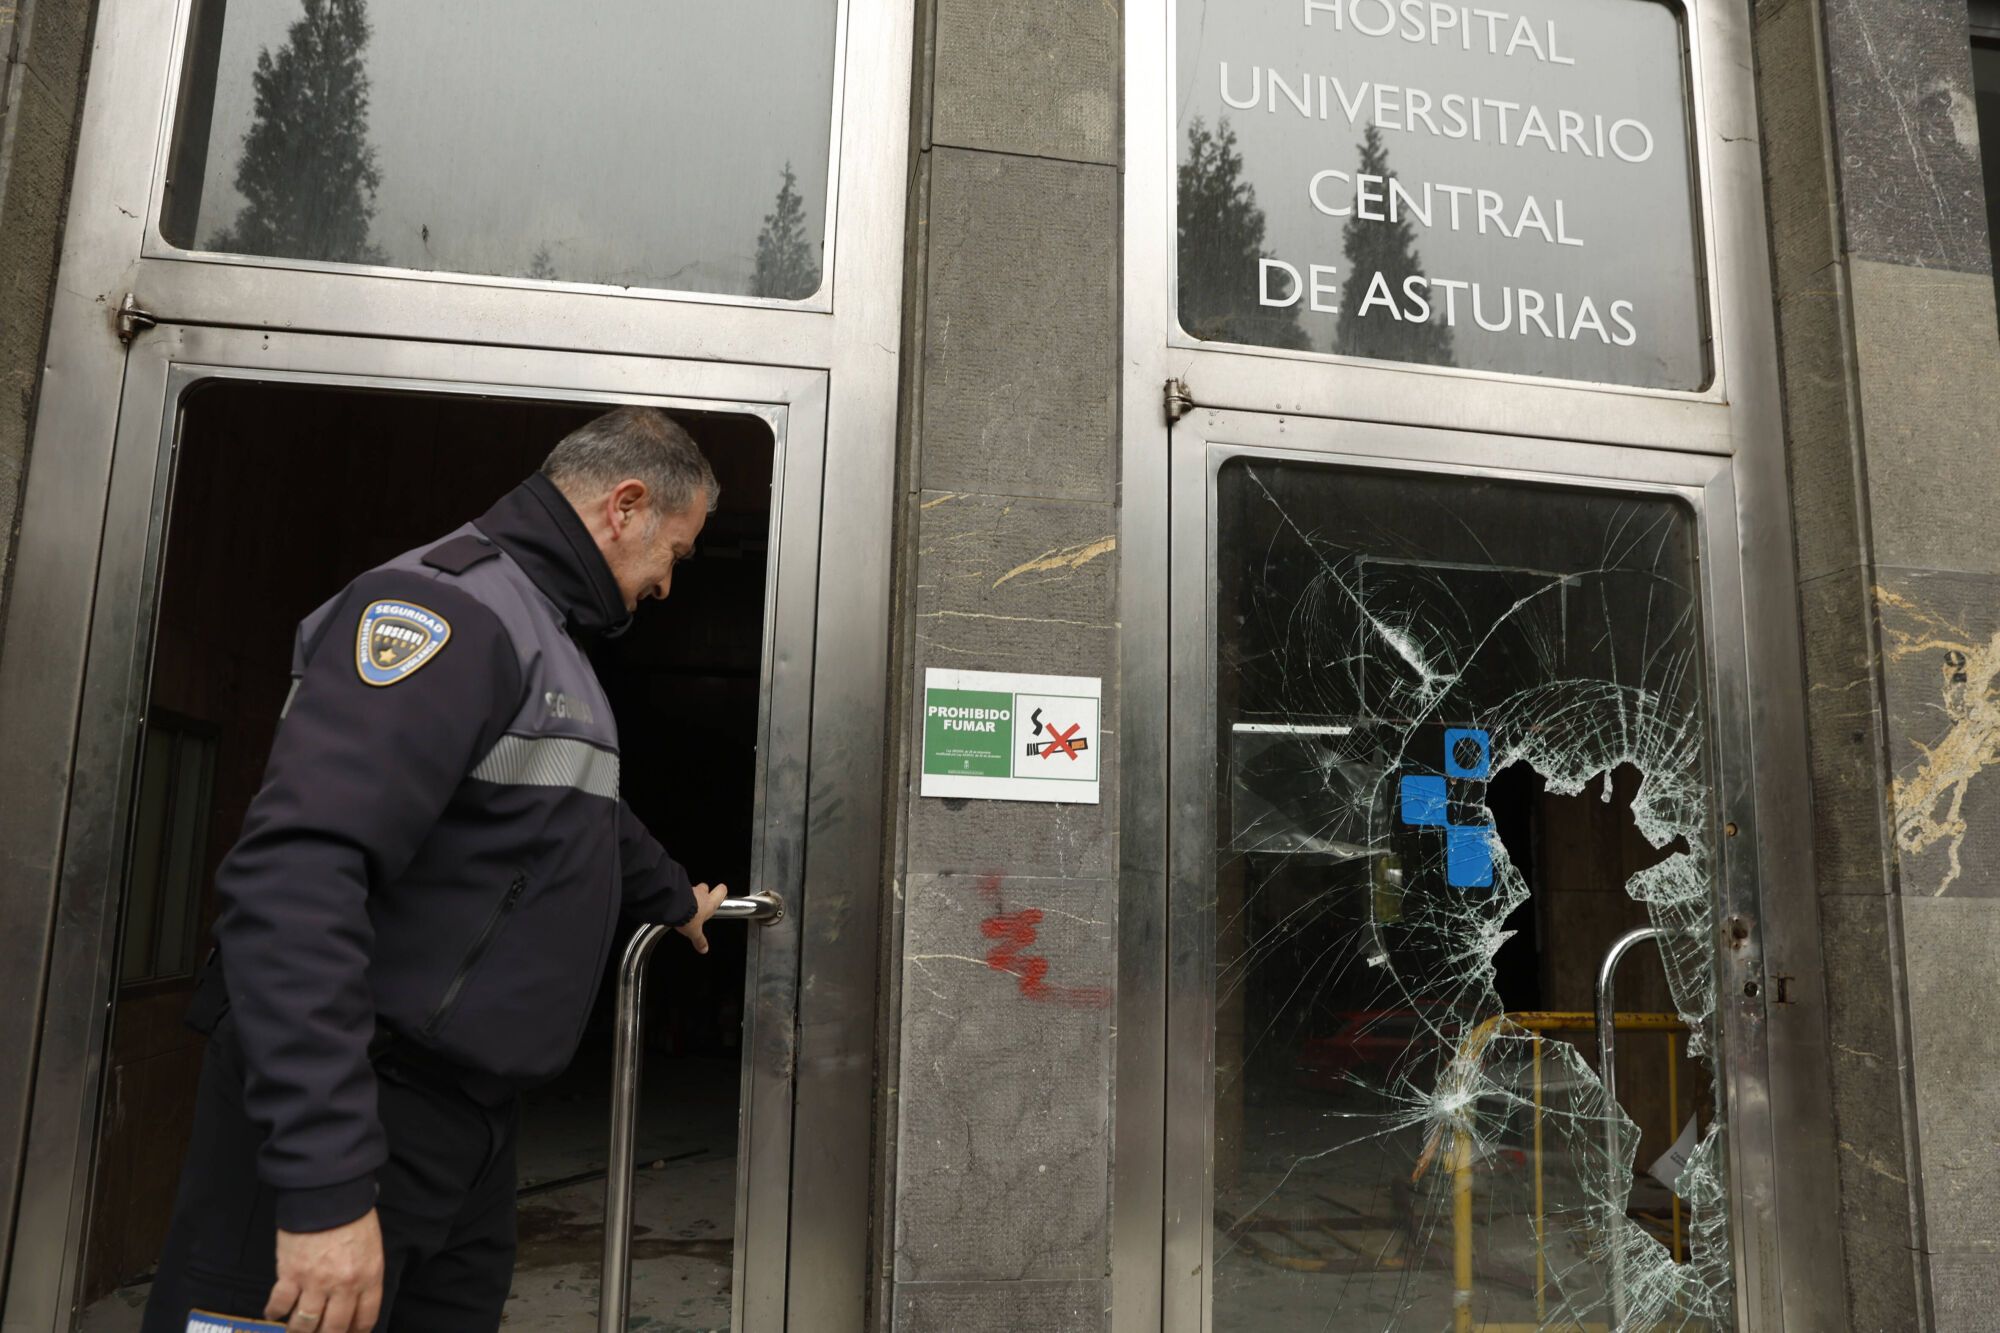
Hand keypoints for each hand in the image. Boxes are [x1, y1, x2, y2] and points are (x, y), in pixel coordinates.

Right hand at [266, 1209, 383, 1332]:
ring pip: (305, 1324)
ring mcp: (316, 1282)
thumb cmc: (353, 1216)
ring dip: (298, 1332)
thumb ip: (365, 1276)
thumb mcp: (371, 1247)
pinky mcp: (291, 1273)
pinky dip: (274, 1312)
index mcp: (369, 1277)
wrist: (329, 1193)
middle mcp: (344, 1286)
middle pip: (334, 1329)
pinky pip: (280, 1304)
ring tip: (295, 1332)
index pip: (365, 1319)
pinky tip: (274, 1313)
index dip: (356, 1332)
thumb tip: (354, 1300)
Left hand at [675, 882, 728, 954]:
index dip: (721, 892)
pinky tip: (675, 903)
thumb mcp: (694, 932)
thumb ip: (699, 940)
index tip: (720, 894)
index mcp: (709, 904)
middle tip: (700, 902)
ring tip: (684, 905)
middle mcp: (701, 894)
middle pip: (705, 887)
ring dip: (689, 895)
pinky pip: (680, 890)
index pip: (721, 891)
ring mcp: (689, 889)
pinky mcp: (678, 888)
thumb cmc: (687, 916)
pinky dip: (679, 895)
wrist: (673, 907)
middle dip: (703, 893)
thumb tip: (704, 948)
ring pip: (692, 889)